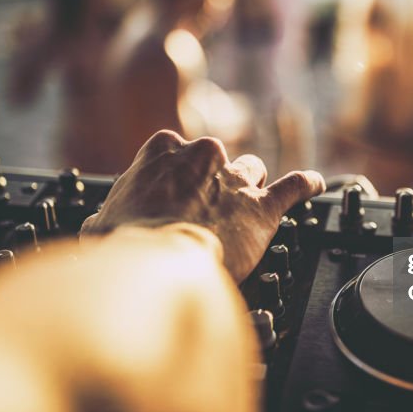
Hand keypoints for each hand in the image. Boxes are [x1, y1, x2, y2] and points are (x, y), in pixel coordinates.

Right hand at [80, 130, 324, 280]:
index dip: (176, 173)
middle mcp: (202, 157)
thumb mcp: (101, 222)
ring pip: (251, 171)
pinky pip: (295, 185)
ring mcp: (235, 179)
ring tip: (247, 208)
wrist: (156, 264)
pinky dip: (307, 184)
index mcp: (161, 151)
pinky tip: (314, 185)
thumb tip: (99, 227)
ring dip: (249, 188)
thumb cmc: (125, 245)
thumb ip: (108, 215)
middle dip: (213, 181)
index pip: (172, 148)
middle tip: (204, 210)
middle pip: (215, 160)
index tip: (173, 189)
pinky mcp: (263, 206)